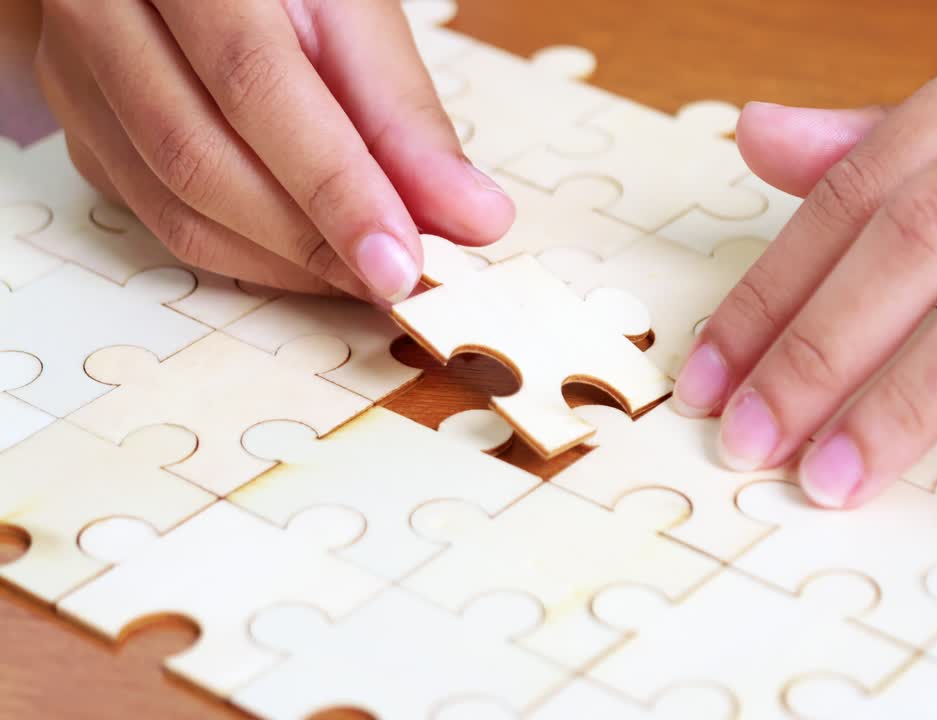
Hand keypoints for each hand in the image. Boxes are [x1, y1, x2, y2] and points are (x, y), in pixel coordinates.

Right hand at [35, 0, 514, 302]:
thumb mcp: (350, 9)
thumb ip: (400, 112)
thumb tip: (471, 217)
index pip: (252, 83)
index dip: (334, 186)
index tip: (405, 260)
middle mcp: (98, 12)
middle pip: (198, 157)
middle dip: (313, 239)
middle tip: (400, 278)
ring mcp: (75, 80)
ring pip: (173, 206)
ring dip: (286, 260)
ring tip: (369, 272)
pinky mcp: (84, 134)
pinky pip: (162, 220)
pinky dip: (250, 254)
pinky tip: (314, 257)